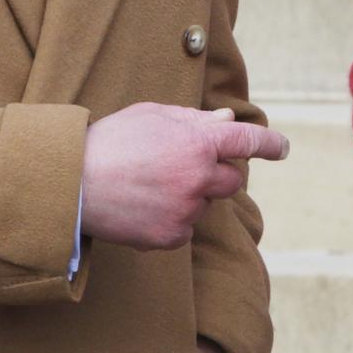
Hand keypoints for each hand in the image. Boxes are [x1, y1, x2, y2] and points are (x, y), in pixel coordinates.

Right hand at [80, 103, 288, 250]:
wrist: (70, 185)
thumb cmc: (109, 142)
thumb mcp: (151, 116)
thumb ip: (194, 120)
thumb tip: (226, 122)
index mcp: (198, 143)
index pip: (247, 143)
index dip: (269, 144)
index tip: (282, 149)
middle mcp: (198, 179)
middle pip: (231, 180)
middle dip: (216, 173)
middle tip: (183, 166)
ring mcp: (185, 210)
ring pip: (204, 204)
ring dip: (190, 195)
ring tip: (148, 185)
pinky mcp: (170, 236)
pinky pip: (184, 227)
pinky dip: (172, 218)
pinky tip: (142, 206)